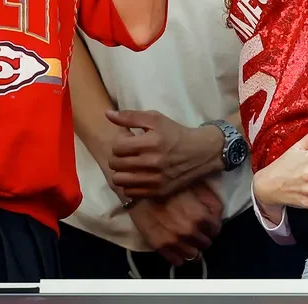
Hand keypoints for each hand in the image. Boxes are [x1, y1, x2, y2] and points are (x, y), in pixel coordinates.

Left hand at [106, 109, 223, 198]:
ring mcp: (155, 180)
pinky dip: (129, 184)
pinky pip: (131, 193)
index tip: (128, 139)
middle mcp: (152, 163)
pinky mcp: (158, 192)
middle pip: (116, 164)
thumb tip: (107, 114)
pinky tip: (136, 175)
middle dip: (117, 156)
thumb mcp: (155, 118)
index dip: (119, 141)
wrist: (200, 153)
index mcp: (151, 143)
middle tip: (127, 152)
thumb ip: (130, 117)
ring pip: (120, 180)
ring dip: (120, 171)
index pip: (117, 147)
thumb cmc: (175, 133)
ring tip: (129, 164)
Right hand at [128, 181, 222, 265]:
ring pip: (194, 255)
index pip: (216, 230)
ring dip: (192, 247)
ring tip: (186, 238)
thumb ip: (209, 200)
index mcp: (200, 216)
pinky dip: (179, 255)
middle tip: (195, 229)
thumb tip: (216, 213)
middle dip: (202, 236)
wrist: (138, 190)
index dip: (211, 225)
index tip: (206, 223)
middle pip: (206, 243)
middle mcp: (190, 231)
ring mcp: (175, 242)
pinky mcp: (161, 247)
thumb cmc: (165, 184)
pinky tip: (176, 245)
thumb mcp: (191, 185)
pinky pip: (178, 261)